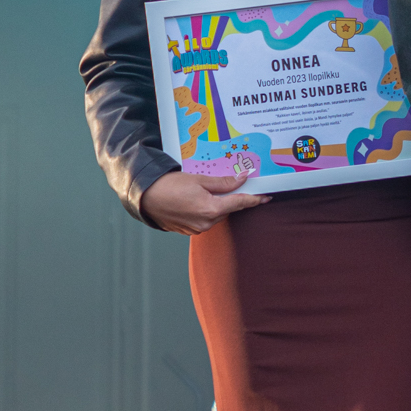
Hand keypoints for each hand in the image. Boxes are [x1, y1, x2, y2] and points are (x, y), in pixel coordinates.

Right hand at [141, 170, 268, 233]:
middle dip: (229, 198)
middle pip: (228, 209)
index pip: (240, 203)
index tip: (266, 197)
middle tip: (226, 184)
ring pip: (216, 215)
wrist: (145, 197)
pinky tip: (193, 200)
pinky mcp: (189, 231)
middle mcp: (206, 223)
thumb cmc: (169, 186)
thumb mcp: (199, 180)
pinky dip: (204, 210)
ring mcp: (197, 229)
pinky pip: (204, 220)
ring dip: (215, 204)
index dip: (254, 199)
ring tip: (200, 191)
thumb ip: (223, 183)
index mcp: (211, 209)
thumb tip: (241, 180)